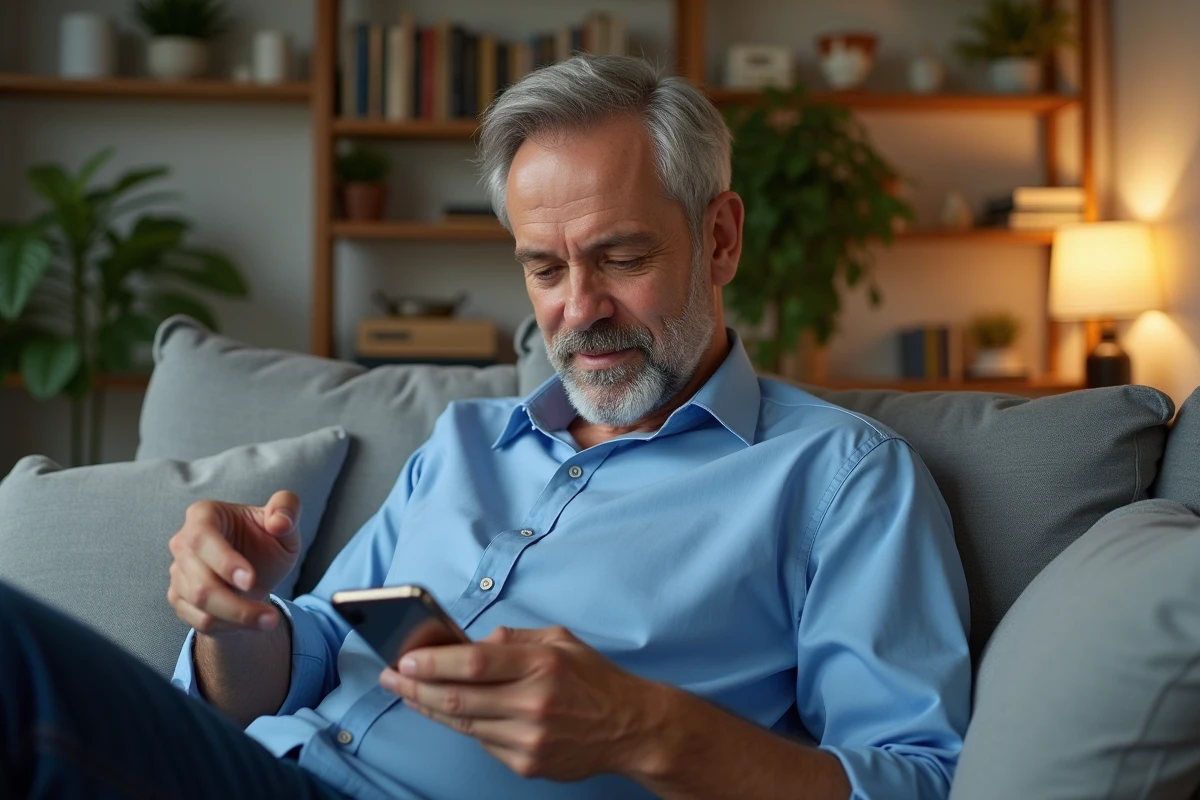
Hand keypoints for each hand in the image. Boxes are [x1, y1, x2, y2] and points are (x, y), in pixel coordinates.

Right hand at [167, 491, 300, 637]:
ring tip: (269, 620)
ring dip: (238, 617)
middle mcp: (183, 542)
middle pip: (200, 581)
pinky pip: (199, 620)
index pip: (201, 537)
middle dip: (235, 603)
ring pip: (200, 604)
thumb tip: (279, 522)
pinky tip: (251, 621)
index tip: (250, 580)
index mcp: (204, 515)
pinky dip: (228, 626)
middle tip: (270, 616)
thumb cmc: (265, 541)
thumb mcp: (286, 522)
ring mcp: (178, 572)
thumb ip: (287, 509)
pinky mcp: (179, 597)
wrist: (255, 574)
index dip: (223, 561)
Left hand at [380, 625, 666, 781]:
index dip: (432, 662)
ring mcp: (529, 738)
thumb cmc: (593, 678)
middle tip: (391, 677)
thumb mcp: (559, 640)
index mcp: (542, 663)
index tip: (404, 659)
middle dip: (415, 687)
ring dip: (429, 708)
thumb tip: (467, 644)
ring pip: (463, 724)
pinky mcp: (527, 763)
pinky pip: (483, 742)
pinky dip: (464, 726)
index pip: (473, 663)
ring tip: (408, 693)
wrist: (630, 727)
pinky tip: (452, 712)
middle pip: (457, 698)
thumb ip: (512, 640)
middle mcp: (534, 702)